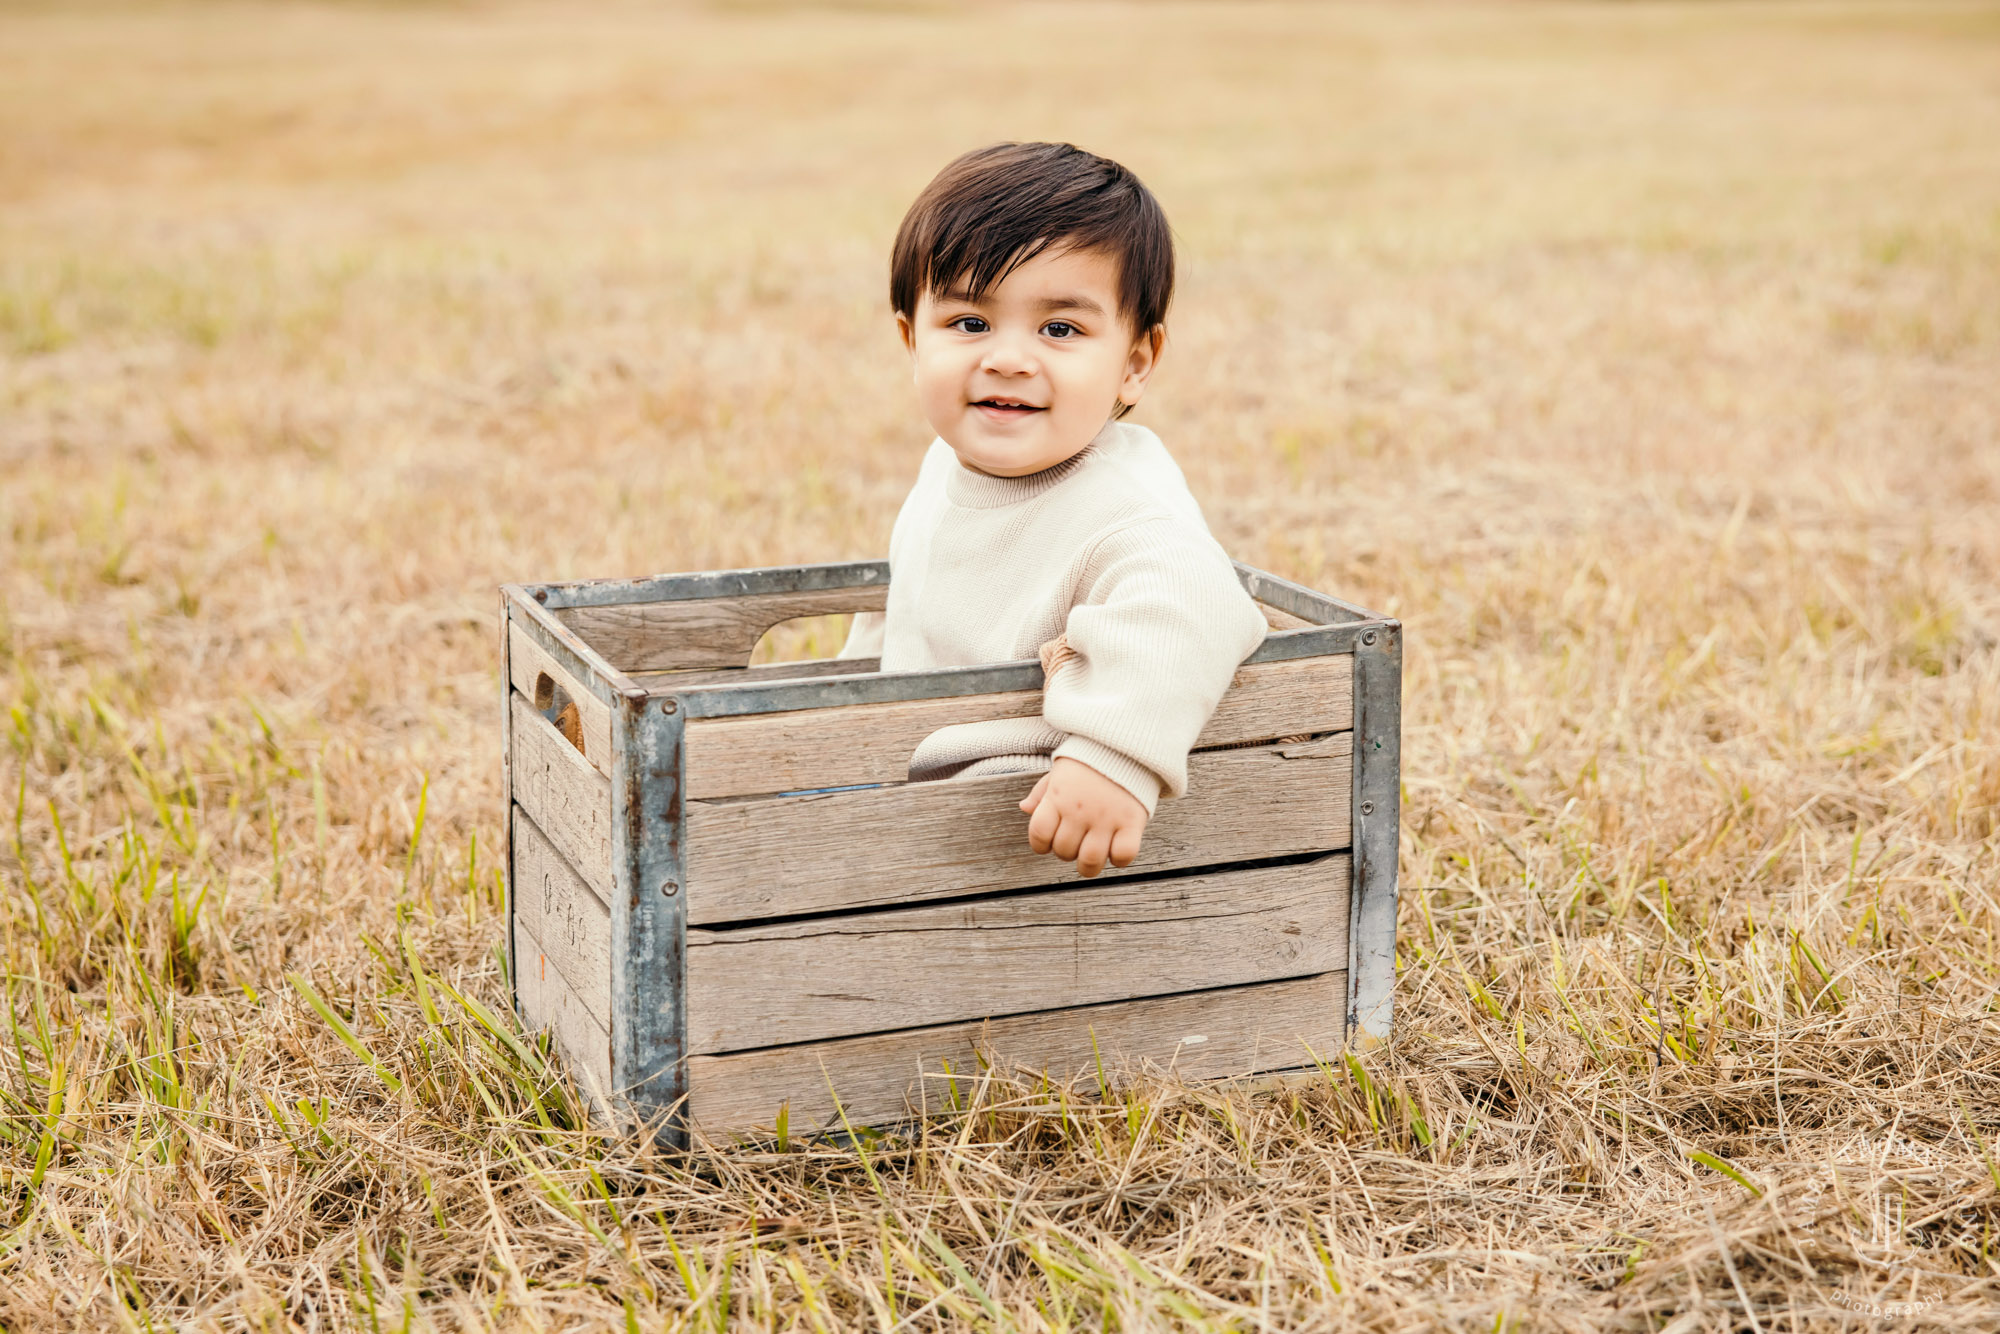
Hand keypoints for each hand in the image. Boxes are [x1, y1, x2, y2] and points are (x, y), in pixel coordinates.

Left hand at [1019, 757, 1147, 877]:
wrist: (1126, 742)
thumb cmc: (1091, 759)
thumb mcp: (1060, 770)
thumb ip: (1042, 791)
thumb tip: (1024, 808)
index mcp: (1058, 797)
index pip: (1038, 834)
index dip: (1040, 844)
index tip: (1049, 842)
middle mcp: (1079, 810)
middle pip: (1064, 851)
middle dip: (1067, 852)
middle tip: (1076, 842)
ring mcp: (1106, 818)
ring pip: (1090, 860)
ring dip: (1088, 865)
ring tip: (1092, 855)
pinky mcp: (1132, 821)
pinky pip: (1123, 855)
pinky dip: (1119, 859)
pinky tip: (1117, 848)